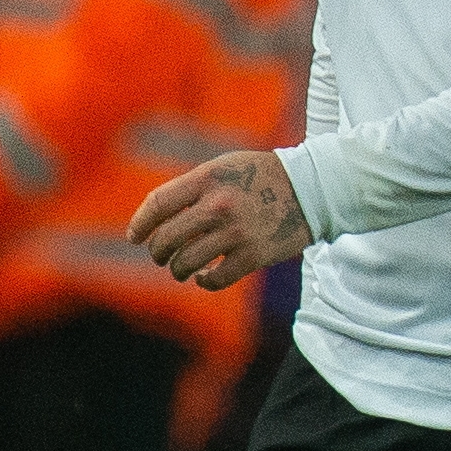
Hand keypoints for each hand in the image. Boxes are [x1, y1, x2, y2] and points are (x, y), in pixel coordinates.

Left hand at [128, 150, 312, 290]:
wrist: (315, 188)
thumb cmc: (261, 177)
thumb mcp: (223, 168)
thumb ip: (190, 188)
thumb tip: (154, 223)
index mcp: (208, 180)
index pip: (158, 205)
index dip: (140, 225)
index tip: (135, 238)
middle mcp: (219, 206)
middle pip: (166, 239)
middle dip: (158, 252)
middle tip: (161, 256)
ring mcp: (237, 232)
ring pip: (186, 263)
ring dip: (178, 269)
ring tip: (182, 269)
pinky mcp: (255, 254)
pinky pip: (215, 279)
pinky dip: (204, 281)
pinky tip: (205, 277)